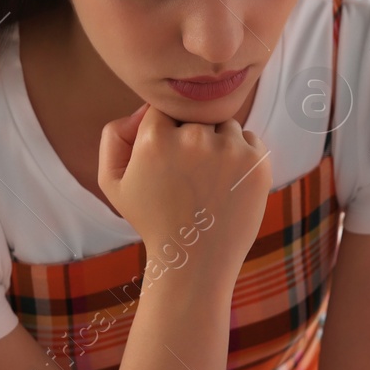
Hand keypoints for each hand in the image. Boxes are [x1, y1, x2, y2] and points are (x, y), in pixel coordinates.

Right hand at [98, 102, 271, 281]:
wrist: (194, 260)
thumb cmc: (152, 220)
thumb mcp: (114, 182)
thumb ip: (114, 136)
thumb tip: (142, 109)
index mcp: (155, 139)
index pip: (163, 109)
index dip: (166, 132)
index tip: (168, 160)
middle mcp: (193, 138)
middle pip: (196, 115)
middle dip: (193, 137)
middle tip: (189, 176)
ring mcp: (229, 149)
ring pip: (224, 125)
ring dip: (219, 144)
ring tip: (208, 182)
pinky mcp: (256, 163)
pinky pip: (249, 139)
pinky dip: (241, 156)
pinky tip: (227, 184)